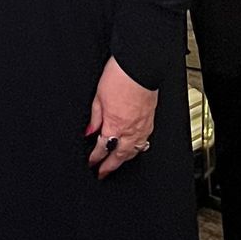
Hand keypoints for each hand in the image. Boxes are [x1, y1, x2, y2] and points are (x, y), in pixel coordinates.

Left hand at [85, 55, 157, 176]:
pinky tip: (134, 147)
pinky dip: (137, 148)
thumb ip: (95, 117)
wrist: (140, 66)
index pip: (103, 148)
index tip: (91, 163)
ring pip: (134, 151)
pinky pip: (144, 141)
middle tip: (103, 173)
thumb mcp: (98, 96)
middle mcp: (130, 129)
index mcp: (114, 124)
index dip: (95, 158)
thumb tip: (89, 131)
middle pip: (120, 156)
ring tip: (117, 164)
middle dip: (110, 167)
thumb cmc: (119, 76)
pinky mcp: (151, 120)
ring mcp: (143, 126)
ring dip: (124, 160)